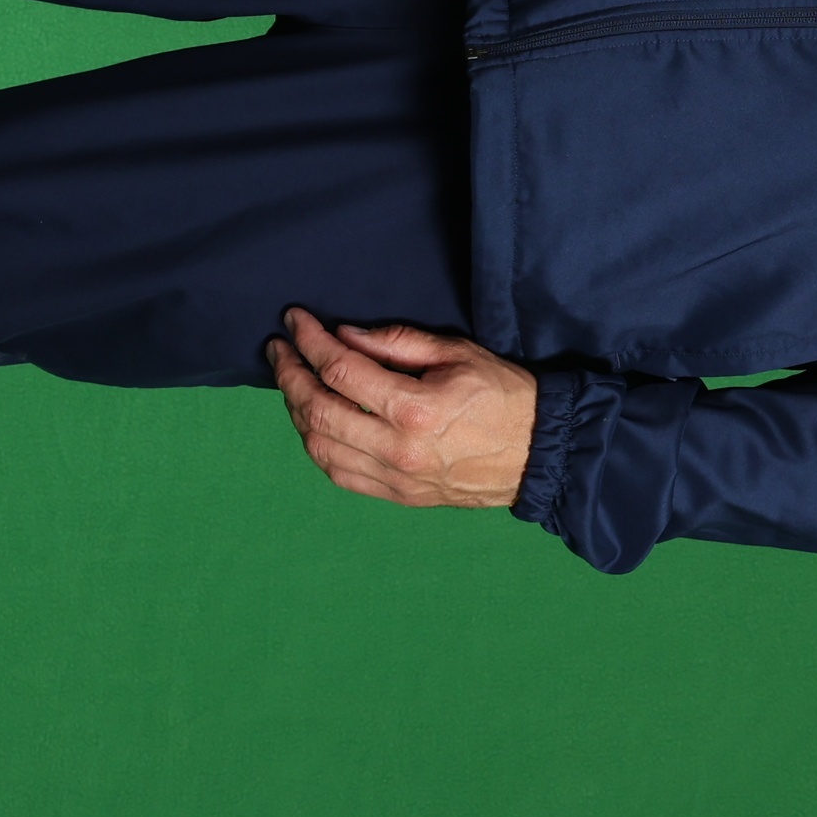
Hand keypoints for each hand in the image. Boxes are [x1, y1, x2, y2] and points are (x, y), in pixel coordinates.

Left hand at [268, 308, 536, 507]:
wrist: (537, 454)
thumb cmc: (505, 396)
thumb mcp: (458, 353)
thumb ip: (397, 342)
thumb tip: (345, 335)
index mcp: (414, 408)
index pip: (340, 369)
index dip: (310, 340)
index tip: (294, 320)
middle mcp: (397, 448)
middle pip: (318, 410)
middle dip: (289, 375)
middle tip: (278, 350)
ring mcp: (394, 478)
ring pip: (319, 447)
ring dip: (296, 412)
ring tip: (292, 383)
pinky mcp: (397, 496)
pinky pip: (338, 473)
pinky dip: (316, 446)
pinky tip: (312, 422)